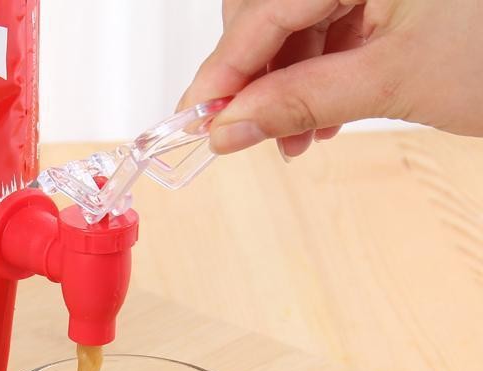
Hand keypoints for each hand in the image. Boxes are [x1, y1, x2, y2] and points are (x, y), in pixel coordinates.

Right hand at [179, 0, 482, 157]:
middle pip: (271, 10)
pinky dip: (316, 75)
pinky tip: (320, 117)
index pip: (264, 9)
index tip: (195, 118)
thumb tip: (229, 127)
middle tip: (243, 133)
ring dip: (284, 85)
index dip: (224, 70)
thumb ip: (300, 100)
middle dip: (253, 76)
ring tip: (294, 140)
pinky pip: (329, 28)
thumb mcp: (392, 81)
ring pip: (298, 23)